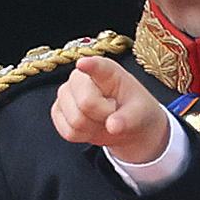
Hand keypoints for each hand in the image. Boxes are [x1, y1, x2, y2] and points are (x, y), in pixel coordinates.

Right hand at [49, 56, 171, 165]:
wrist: (125, 126)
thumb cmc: (134, 111)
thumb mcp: (141, 113)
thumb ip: (128, 119)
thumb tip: (113, 126)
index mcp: (107, 71)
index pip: (98, 66)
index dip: (90, 65)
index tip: (83, 64)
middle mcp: (80, 77)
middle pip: (86, 103)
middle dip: (103, 115)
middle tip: (113, 112)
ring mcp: (65, 93)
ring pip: (75, 120)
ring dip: (93, 128)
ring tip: (103, 119)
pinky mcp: (57, 111)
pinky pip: (67, 132)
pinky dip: (83, 136)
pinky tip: (92, 127)